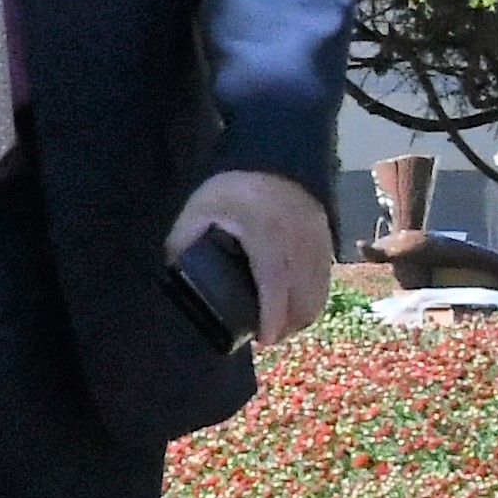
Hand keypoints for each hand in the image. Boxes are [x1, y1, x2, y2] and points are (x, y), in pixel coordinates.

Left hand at [170, 168, 335, 348]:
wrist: (273, 157)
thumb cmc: (231, 187)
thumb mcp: (199, 209)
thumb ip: (184, 239)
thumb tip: (171, 271)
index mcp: (266, 232)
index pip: (274, 281)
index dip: (272, 315)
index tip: (266, 339)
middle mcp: (298, 239)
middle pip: (303, 294)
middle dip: (289, 324)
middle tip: (268, 338)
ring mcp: (317, 239)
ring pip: (319, 289)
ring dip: (304, 314)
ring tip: (281, 327)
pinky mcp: (327, 239)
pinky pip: (326, 277)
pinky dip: (314, 297)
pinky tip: (298, 307)